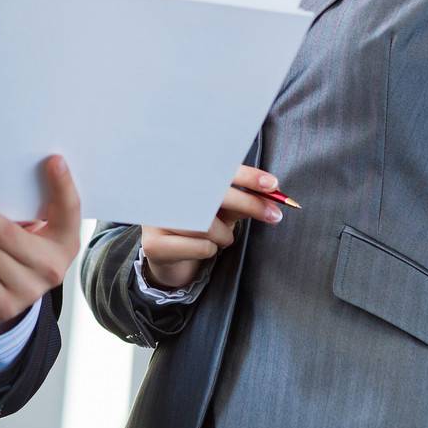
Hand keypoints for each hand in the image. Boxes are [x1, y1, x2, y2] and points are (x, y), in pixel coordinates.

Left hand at [0, 154, 81, 340]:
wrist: (2, 301)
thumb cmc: (15, 252)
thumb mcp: (32, 232)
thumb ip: (28, 208)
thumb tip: (4, 172)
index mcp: (65, 242)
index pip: (70, 210)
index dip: (63, 185)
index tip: (53, 160)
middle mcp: (52, 268)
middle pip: (6, 232)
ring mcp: (28, 290)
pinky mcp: (3, 305)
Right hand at [140, 164, 282, 289]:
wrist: (162, 257)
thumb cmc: (195, 226)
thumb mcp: (219, 210)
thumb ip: (240, 201)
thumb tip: (270, 194)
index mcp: (181, 176)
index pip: (218, 170)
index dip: (247, 176)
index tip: (272, 185)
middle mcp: (165, 192)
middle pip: (214, 194)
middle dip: (249, 204)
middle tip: (274, 215)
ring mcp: (156, 218)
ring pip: (208, 225)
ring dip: (225, 236)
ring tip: (221, 238)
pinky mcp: (153, 244)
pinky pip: (200, 246)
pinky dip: (210, 250)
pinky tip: (202, 249)